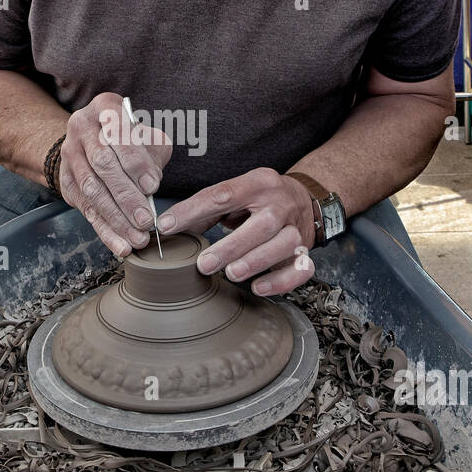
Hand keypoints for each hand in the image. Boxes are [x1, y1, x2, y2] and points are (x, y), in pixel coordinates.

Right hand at [58, 91, 171, 257]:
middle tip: (146, 220)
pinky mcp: (66, 181)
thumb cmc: (131, 139)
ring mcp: (70, 154)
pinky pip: (86, 209)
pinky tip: (121, 245)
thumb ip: (153, 155)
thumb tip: (150, 185)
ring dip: (116, 218)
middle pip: (102, 164)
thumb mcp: (148, 137)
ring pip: (92, 189)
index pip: (119, 134)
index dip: (135, 162)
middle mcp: (82, 127)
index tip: (152, 186)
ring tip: (137, 237)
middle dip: (126, 196)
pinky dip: (105, 230)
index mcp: (106, 108)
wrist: (94, 140)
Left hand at [158, 167, 314, 295]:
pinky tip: (259, 287)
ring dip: (256, 262)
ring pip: (284, 244)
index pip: (223, 195)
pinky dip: (281, 281)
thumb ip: (206, 210)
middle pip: (261, 224)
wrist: (304, 199)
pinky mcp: (306, 251)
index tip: (166, 226)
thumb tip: (169, 227)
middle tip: (204, 265)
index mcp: (258, 184)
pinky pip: (301, 268)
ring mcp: (296, 228)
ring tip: (231, 273)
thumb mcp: (236, 194)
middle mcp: (280, 204)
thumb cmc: (260, 201)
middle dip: (231, 246)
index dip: (192, 210)